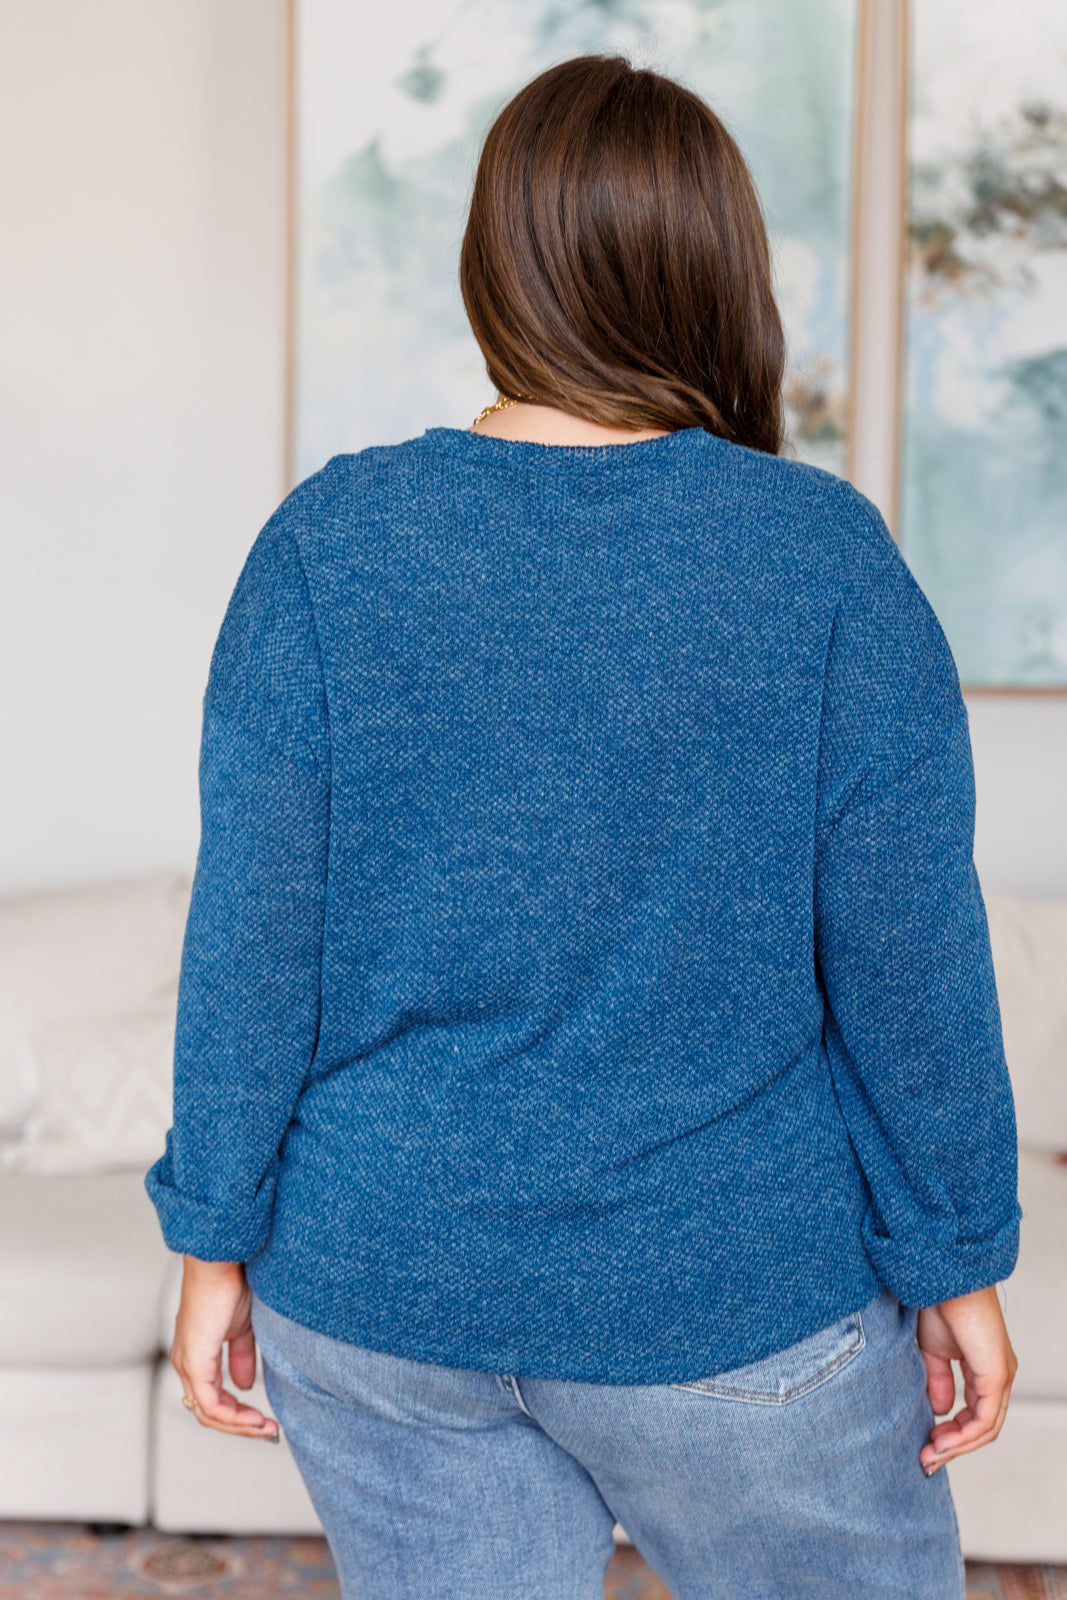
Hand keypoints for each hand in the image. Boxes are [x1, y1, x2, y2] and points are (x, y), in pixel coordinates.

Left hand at [169, 1255, 279, 1440]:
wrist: (222, 1262)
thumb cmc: (231, 1284)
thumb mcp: (241, 1327)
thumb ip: (241, 1357)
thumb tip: (245, 1385)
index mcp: (195, 1355)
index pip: (211, 1399)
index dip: (237, 1414)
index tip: (265, 1419)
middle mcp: (186, 1364)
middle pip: (207, 1413)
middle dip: (240, 1426)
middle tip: (269, 1432)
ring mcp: (188, 1365)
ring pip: (208, 1413)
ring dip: (239, 1425)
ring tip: (267, 1428)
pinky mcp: (195, 1362)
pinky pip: (210, 1404)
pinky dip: (233, 1416)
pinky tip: (254, 1417)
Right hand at [916, 1284, 1016, 1472]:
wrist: (942, 1279)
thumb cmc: (938, 1304)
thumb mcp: (932, 1350)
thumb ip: (937, 1380)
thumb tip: (939, 1410)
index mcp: (985, 1368)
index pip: (976, 1413)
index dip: (952, 1433)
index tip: (926, 1442)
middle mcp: (999, 1375)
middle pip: (983, 1426)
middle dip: (953, 1446)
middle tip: (926, 1459)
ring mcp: (1001, 1376)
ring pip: (986, 1428)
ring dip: (957, 1447)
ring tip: (930, 1454)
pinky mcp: (996, 1376)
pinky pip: (985, 1420)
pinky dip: (963, 1436)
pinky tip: (941, 1441)